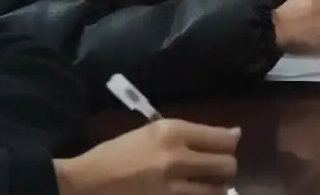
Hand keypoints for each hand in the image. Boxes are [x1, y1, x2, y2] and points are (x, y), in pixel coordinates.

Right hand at [54, 119, 239, 194]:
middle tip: (217, 169)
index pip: (223, 139)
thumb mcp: (153, 131)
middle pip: (226, 165)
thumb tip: (233, 135)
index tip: (228, 146)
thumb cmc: (119, 152)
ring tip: (206, 184)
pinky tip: (192, 192)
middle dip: (226, 168)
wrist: (87, 182)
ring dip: (216, 187)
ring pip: (217, 190)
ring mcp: (171, 186)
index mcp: (172, 131)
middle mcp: (176, 157)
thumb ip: (192, 133)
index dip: (231, 143)